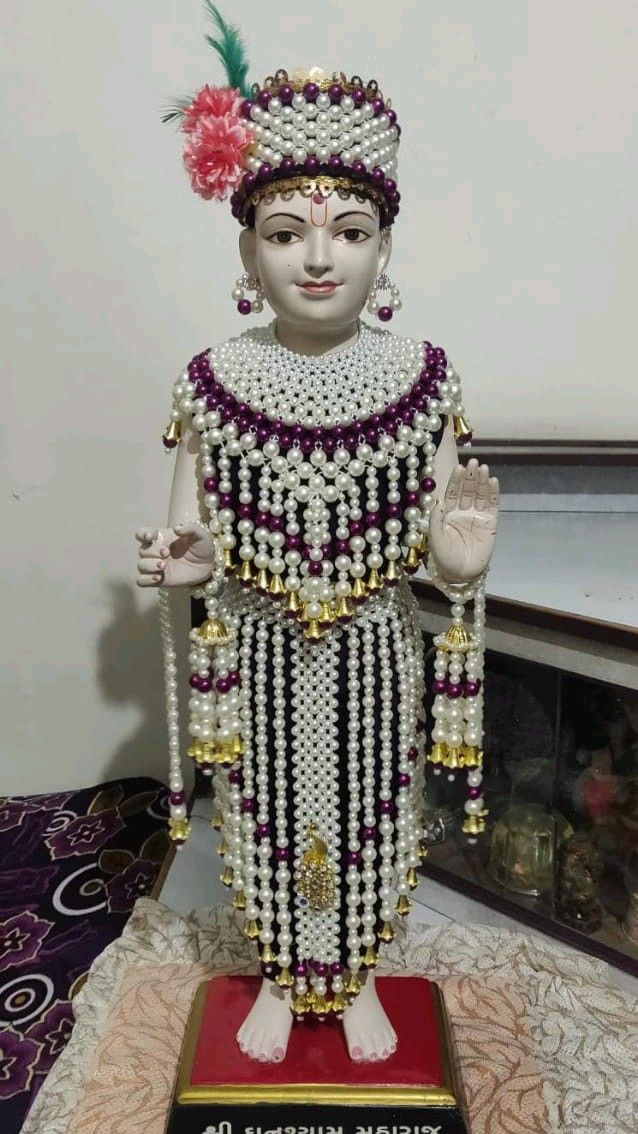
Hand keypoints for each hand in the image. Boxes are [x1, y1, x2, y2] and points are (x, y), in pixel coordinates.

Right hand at [135, 523, 217, 587]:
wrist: (208, 565)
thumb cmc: (201, 546)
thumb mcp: (200, 534)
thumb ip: (190, 528)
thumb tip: (177, 528)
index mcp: (160, 537)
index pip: (142, 533)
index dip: (142, 534)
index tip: (149, 537)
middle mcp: (155, 551)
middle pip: (142, 550)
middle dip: (153, 551)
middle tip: (166, 553)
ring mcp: (155, 566)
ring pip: (141, 565)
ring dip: (149, 565)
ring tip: (163, 566)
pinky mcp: (158, 580)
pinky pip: (142, 581)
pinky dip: (146, 580)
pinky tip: (158, 577)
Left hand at [428, 458, 498, 582]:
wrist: (461, 574)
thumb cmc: (444, 558)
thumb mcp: (435, 539)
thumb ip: (435, 520)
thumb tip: (438, 501)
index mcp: (447, 514)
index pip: (451, 492)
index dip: (455, 480)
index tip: (459, 467)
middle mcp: (462, 512)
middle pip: (466, 490)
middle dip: (470, 476)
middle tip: (474, 462)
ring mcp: (476, 516)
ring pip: (480, 495)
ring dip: (482, 481)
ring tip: (484, 468)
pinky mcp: (490, 523)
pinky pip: (492, 505)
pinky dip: (493, 493)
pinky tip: (493, 481)